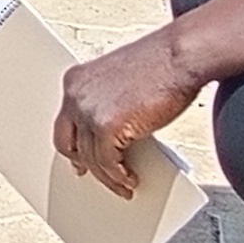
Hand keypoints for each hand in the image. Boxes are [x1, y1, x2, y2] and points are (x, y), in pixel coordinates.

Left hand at [55, 28, 201, 195]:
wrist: (179, 56)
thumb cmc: (160, 65)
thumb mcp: (120, 81)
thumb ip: (108, 102)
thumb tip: (113, 130)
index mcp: (76, 80)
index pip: (64, 122)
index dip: (72, 145)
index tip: (79, 159)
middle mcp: (75, 94)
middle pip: (69, 142)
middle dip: (84, 164)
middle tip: (100, 177)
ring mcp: (88, 110)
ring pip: (90, 158)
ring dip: (108, 177)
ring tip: (123, 186)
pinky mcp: (106, 126)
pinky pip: (108, 163)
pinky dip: (119, 177)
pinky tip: (130, 180)